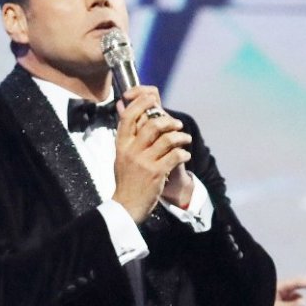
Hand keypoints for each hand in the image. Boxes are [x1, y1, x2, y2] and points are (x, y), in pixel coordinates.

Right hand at [113, 86, 190, 222]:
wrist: (126, 207)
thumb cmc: (126, 180)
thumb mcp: (120, 155)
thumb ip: (125, 132)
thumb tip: (121, 105)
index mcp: (121, 145)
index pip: (128, 117)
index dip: (141, 103)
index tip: (152, 99)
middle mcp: (131, 151)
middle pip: (152, 125)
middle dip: (169, 121)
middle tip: (177, 125)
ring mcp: (143, 162)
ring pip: (167, 139)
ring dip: (181, 137)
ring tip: (185, 139)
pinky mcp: (156, 173)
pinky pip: (175, 155)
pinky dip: (183, 153)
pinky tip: (185, 155)